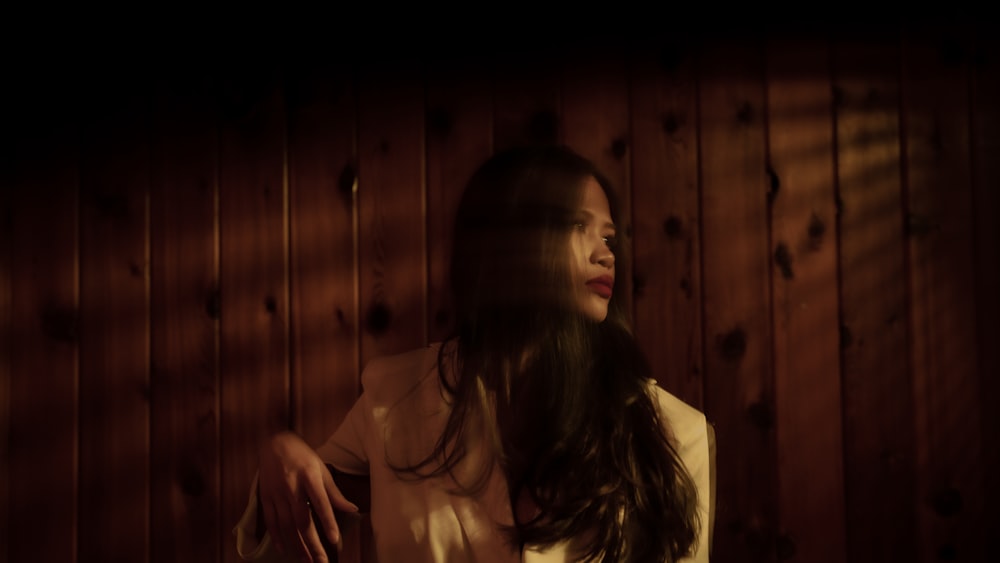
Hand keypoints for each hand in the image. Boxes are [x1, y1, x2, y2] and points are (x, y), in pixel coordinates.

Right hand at [258, 431, 358, 562]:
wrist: (274, 443)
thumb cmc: (303, 456)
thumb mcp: (321, 469)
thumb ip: (334, 492)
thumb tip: (352, 509)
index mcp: (309, 476)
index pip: (320, 502)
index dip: (327, 522)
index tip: (334, 540)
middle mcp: (291, 486)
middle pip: (302, 519)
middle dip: (312, 543)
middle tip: (321, 561)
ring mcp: (276, 492)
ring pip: (286, 525)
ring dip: (296, 545)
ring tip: (306, 561)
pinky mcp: (265, 497)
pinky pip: (270, 521)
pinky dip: (276, 537)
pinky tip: (284, 550)